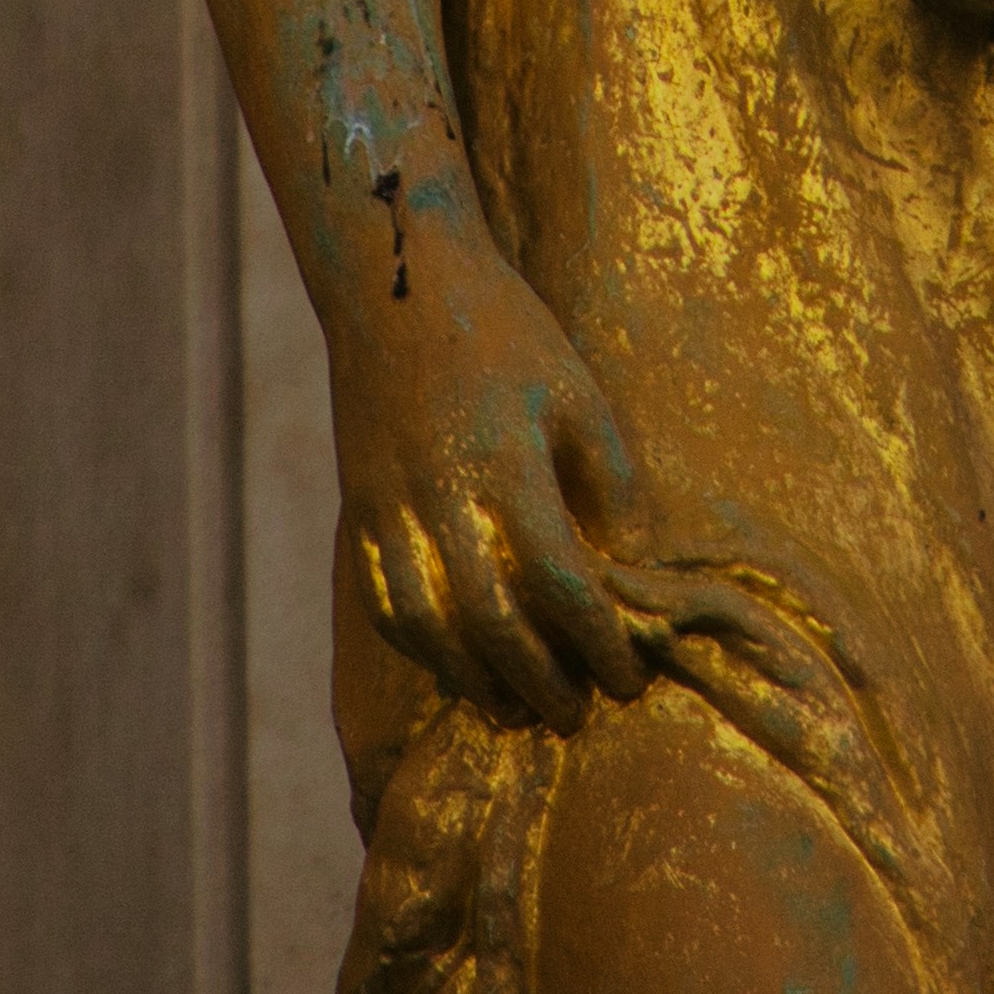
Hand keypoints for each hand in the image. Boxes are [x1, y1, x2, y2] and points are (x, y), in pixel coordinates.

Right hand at [327, 224, 650, 733]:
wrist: (401, 281)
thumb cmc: (504, 330)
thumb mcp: (576, 390)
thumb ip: (607, 481)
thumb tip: (631, 566)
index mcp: (507, 465)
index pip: (559, 586)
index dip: (598, 644)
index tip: (627, 677)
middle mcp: (443, 498)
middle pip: (491, 626)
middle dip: (539, 684)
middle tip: (576, 712)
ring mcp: (393, 509)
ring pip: (429, 630)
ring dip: (476, 682)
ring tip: (518, 706)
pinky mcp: (362, 510)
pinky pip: (386, 604)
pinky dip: (424, 648)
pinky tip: (458, 664)